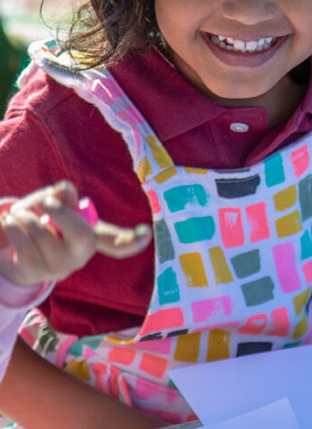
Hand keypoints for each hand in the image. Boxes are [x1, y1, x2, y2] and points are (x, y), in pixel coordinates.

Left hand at [0, 181, 150, 286]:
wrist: (8, 249)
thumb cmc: (39, 222)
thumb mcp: (53, 205)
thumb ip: (62, 197)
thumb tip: (64, 190)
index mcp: (91, 237)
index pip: (117, 242)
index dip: (132, 240)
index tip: (146, 234)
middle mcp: (80, 255)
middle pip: (81, 234)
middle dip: (60, 212)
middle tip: (45, 202)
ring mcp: (58, 267)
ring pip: (43, 232)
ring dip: (25, 215)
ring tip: (20, 216)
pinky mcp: (34, 272)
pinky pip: (22, 242)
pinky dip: (13, 225)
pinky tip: (12, 225)